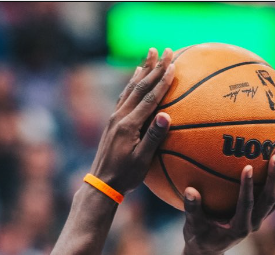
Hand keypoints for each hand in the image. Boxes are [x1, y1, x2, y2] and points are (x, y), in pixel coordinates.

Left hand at [88, 48, 173, 194]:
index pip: (149, 98)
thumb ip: (153, 138)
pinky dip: (132, 82)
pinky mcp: (113, 121)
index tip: (173, 65)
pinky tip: (136, 76)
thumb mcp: (142, 161)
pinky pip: (124, 96)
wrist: (101, 183)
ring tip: (150, 54)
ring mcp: (114, 117)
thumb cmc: (125, 176)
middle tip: (166, 50)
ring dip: (142, 69)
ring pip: (130, 87)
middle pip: (140, 86)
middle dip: (154, 67)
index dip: (162, 81)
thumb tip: (166, 116)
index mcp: (129, 125)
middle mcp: (120, 116)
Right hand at [182, 152, 274, 254]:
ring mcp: (259, 219)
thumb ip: (192, 209)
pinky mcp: (260, 214)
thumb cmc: (198, 237)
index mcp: (238, 228)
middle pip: (270, 201)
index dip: (247, 187)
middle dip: (274, 179)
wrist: (208, 251)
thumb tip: (189, 190)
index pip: (246, 206)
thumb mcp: (192, 226)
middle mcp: (253, 224)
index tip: (247, 167)